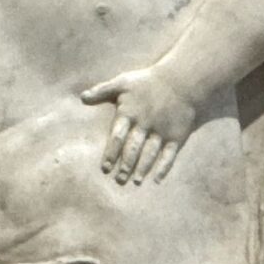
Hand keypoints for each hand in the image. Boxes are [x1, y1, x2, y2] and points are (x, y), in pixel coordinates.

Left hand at [80, 64, 201, 184]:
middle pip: (134, 148)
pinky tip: (157, 180)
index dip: (111, 153)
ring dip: (142, 168)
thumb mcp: (123, 83)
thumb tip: (82, 98)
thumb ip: (101, 91)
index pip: (117, 136)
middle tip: (119, 180)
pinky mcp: (177, 136)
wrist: (181, 81)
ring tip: (135, 181)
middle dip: (126, 165)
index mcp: (129, 114)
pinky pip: (170, 155)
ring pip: (150, 153)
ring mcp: (162, 131)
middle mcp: (145, 124)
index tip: (105, 168)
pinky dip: (164, 167)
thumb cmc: (147, 83)